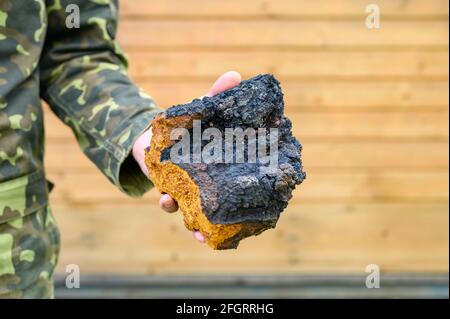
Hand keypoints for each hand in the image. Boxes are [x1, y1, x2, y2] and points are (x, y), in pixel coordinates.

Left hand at [133, 71, 241, 242]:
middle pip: (225, 203)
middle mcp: (211, 183)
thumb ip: (216, 95)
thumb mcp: (201, 109)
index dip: (258, 188)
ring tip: (198, 226)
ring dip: (199, 220)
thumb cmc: (184, 125)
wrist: (150, 134)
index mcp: (223, 166)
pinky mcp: (168, 190)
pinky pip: (171, 204)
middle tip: (244, 223)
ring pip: (199, 211)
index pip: (245, 179)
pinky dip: (169, 204)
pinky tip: (166, 200)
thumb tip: (234, 75)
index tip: (273, 197)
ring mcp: (190, 190)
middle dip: (233, 216)